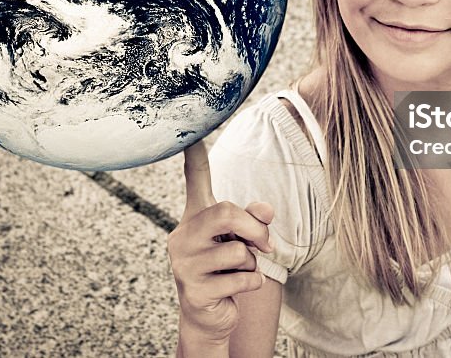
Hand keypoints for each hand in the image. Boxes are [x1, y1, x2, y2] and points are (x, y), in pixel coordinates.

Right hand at [168, 141, 273, 352]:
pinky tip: (236, 289)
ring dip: (253, 264)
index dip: (194, 156)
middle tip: (266, 245)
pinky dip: (252, 284)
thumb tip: (266, 210)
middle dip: (255, 229)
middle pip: (226, 213)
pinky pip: (242, 278)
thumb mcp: (241, 240)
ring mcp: (185, 263)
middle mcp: (183, 235)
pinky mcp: (194, 290)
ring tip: (239, 272)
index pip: (195, 179)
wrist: (208, 316)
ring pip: (238, 251)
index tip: (191, 134)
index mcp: (195, 216)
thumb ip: (253, 220)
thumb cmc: (225, 269)